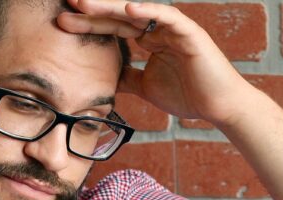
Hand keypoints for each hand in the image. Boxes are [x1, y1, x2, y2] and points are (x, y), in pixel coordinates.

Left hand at [58, 0, 257, 126]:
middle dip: (92, 10)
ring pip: (139, 11)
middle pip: (120, 15)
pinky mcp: (190, 33)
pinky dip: (148, 11)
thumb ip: (128, 79)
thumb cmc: (190, 97)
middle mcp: (159, 29)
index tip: (62, 23)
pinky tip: (128, 9)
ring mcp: (174, 28)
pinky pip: (167, 16)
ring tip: (85, 3)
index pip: (113, 27)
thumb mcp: (147, 87)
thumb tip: (106, 78)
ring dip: (111, 6)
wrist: (220, 107)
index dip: (89, 24)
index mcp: (150, 40)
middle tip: (66, 3)